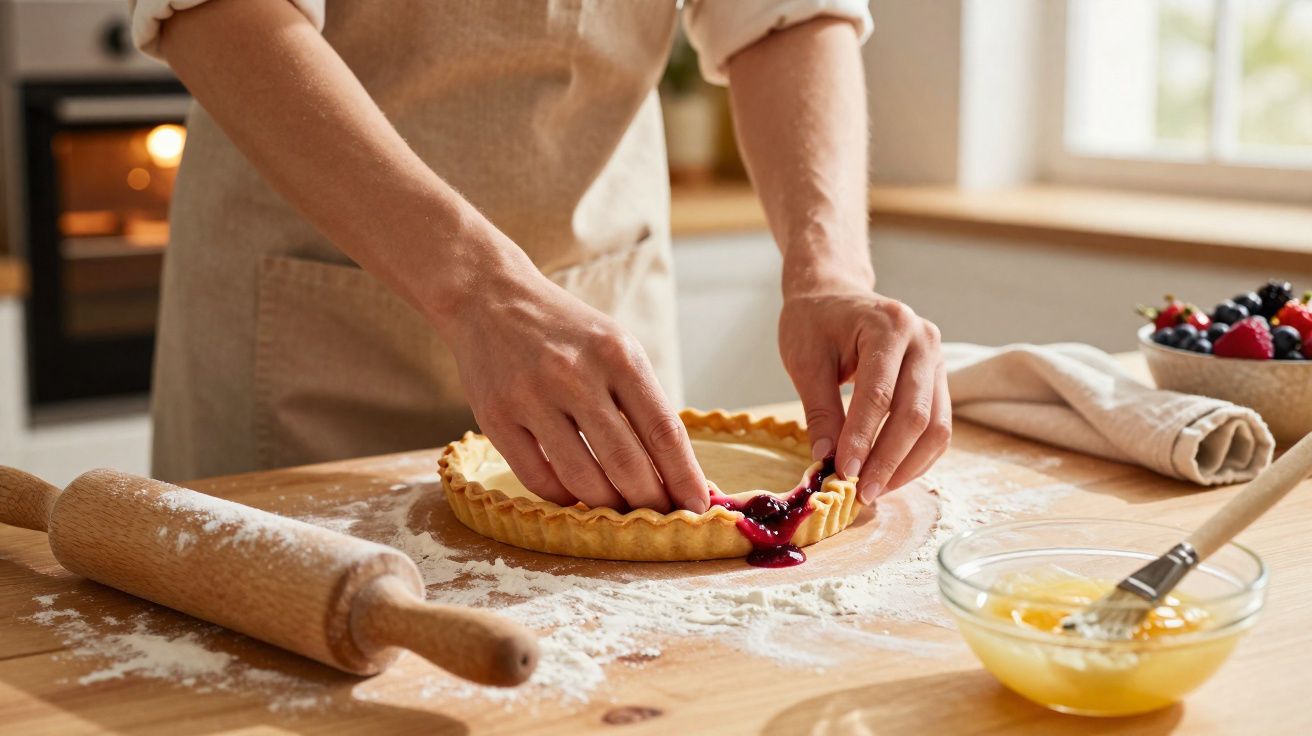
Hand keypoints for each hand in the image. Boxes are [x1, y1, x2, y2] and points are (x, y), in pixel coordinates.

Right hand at [439, 269, 708, 513]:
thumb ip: (645, 405)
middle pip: (626, 463)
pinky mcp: (495, 417)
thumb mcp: (617, 349)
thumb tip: (679, 475)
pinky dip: (565, 498)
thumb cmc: (568, 333)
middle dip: (651, 503)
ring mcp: (532, 397)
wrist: (491, 299)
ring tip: (620, 511)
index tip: (698, 509)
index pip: (664, 431)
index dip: (685, 478)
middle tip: (659, 520)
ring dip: (608, 506)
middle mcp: (575, 375)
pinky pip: (539, 479)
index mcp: (618, 355)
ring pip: (583, 479)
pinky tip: (575, 494)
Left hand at [779, 289, 950, 502]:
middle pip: (916, 414)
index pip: (879, 394)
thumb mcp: (805, 361)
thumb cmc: (814, 322)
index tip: (843, 473)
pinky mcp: (938, 378)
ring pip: (936, 426)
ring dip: (908, 465)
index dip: (863, 439)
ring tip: (876, 490)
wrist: (833, 294)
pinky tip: (891, 475)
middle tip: (862, 492)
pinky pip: (937, 425)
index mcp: (889, 326)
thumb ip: (820, 410)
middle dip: (889, 460)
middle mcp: (924, 340)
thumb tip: (827, 460)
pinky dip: (917, 456)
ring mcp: (937, 359)